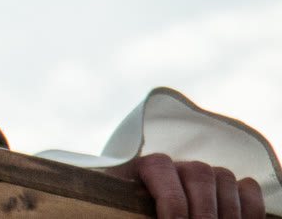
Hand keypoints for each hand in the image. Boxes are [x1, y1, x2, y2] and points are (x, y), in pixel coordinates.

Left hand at [119, 154, 266, 218]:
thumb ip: (136, 210)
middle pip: (198, 172)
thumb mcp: (131, 212)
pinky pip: (249, 189)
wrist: (155, 213)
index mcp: (144, 169)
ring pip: (224, 177)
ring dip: (227, 212)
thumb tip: (168, 212)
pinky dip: (251, 209)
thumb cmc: (136, 215)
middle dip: (202, 210)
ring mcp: (206, 176)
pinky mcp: (230, 190)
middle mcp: (177, 167)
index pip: (159, 166)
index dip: (171, 199)